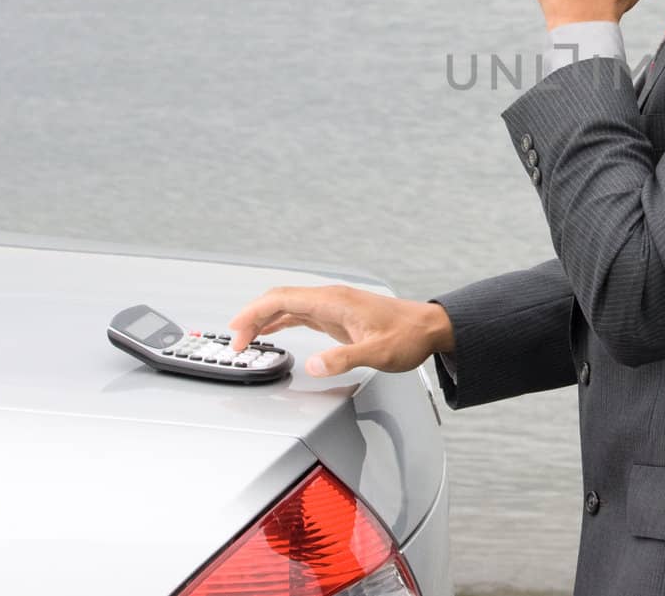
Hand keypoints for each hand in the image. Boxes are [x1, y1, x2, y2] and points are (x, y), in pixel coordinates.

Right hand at [227, 285, 454, 377]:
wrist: (429, 328)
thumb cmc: (408, 336)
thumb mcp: (378, 353)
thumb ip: (344, 359)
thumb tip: (314, 366)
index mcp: (334, 301)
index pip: (282, 299)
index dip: (254, 314)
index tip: (237, 333)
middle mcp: (330, 299)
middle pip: (279, 300)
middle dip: (252, 317)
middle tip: (235, 342)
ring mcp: (333, 306)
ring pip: (288, 306)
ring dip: (264, 320)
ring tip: (246, 340)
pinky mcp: (337, 316)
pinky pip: (300, 314)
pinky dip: (281, 322)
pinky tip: (272, 333)